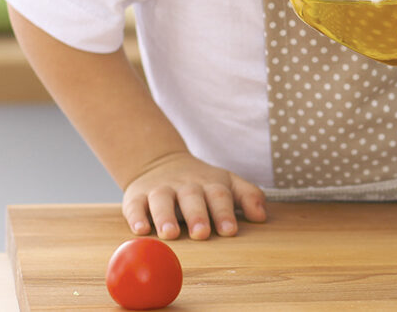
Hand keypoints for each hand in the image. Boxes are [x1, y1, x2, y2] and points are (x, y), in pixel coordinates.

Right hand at [122, 151, 267, 239]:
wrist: (161, 162)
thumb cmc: (202, 182)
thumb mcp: (228, 182)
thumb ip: (248, 196)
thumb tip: (262, 216)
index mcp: (211, 184)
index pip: (220, 196)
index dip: (225, 213)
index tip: (230, 231)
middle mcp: (186, 186)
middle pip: (193, 198)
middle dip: (198, 216)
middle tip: (202, 234)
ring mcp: (161, 190)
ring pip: (162, 200)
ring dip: (166, 217)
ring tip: (170, 234)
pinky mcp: (137, 196)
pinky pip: (135, 205)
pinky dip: (136, 217)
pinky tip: (140, 230)